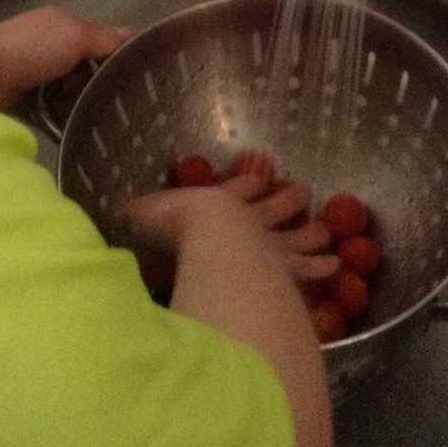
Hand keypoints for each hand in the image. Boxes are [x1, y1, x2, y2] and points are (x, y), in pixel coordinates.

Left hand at [0, 6, 131, 113]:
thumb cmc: (33, 49)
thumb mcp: (75, 36)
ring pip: (69, 92)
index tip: (128, 80)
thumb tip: (133, 33)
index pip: (98, 43)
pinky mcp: (25, 100)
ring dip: (78, 104)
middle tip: (104, 102)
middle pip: (85, 70)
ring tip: (91, 119)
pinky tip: (73, 128)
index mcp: (64, 28)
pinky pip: (51, 110)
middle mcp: (51, 49)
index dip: (112, 59)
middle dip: (94, 85)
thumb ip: (104, 39)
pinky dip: (60, 118)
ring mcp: (37, 75)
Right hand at [118, 172, 339, 288]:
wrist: (211, 237)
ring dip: (308, 233)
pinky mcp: (284, 268)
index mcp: (217, 205)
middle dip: (286, 201)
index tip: (259, 177)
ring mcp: (269, 244)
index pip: (234, 191)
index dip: (245, 186)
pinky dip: (319, 268)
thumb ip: (133, 217)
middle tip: (300, 193)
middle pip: (271, 208)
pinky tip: (334, 267)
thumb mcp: (146, 219)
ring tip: (324, 231)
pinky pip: (305, 268)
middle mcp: (248, 220)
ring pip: (294, 235)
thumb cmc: (176, 228)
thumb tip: (112, 211)